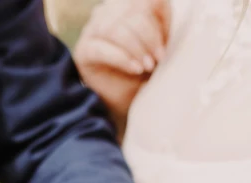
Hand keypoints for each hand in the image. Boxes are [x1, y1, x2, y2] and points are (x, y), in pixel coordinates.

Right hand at [74, 0, 170, 124]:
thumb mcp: (157, 49)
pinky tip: (135, 69)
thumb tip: (162, 2)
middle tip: (159, 59)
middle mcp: (107, 13)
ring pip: (115, 27)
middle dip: (149, 35)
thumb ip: (159, 26)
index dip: (161, 18)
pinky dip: (122, 58)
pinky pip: (101, 48)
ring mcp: (92, 31)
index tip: (167, 44)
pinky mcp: (83, 51)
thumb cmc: (142, 75)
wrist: (124, 104)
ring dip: (136, 47)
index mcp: (126, 7)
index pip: (145, 1)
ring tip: (147, 66)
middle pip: (130, 10)